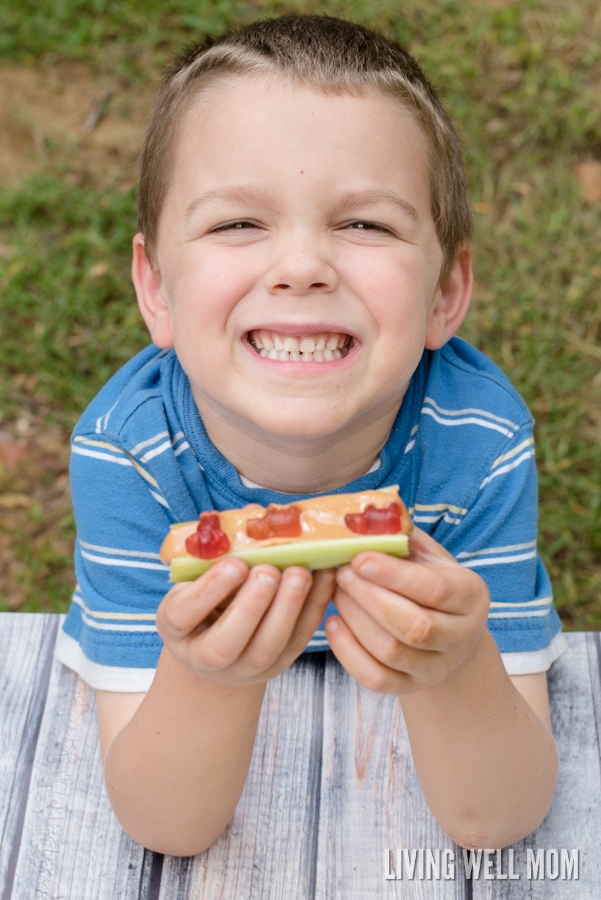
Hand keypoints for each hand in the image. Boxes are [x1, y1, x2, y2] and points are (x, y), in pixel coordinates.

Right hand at [156, 557, 334, 685]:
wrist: (219, 638)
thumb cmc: (206, 594)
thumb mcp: (199, 572)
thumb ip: (220, 546)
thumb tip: (252, 514)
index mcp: (176, 629)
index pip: (182, 615)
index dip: (209, 590)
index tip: (234, 563)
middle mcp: (205, 657)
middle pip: (225, 644)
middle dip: (251, 606)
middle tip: (269, 570)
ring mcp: (244, 668)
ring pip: (267, 648)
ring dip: (288, 609)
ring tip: (300, 572)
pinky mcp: (278, 664)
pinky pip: (298, 640)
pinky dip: (313, 608)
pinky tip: (324, 577)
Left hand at [325, 527, 488, 694]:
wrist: (446, 635)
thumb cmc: (429, 583)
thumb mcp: (428, 555)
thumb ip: (403, 536)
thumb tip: (368, 515)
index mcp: (471, 596)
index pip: (435, 589)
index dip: (394, 575)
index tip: (358, 557)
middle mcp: (461, 637)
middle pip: (414, 627)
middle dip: (369, 598)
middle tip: (341, 573)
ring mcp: (436, 668)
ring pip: (392, 653)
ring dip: (355, 620)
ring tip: (336, 592)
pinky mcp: (410, 687)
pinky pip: (376, 678)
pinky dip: (348, 653)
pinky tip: (333, 623)